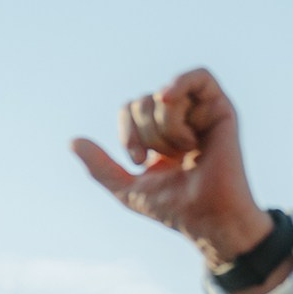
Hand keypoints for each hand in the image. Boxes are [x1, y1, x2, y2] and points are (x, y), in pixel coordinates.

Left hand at [71, 68, 278, 272]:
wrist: (206, 217)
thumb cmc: (173, 207)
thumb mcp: (126, 188)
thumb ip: (99, 167)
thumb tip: (72, 142)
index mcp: (160, 135)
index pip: (130, 109)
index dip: (127, 131)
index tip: (138, 161)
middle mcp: (181, 120)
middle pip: (143, 101)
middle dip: (145, 132)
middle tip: (162, 158)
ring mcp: (201, 113)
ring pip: (165, 93)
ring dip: (165, 126)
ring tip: (183, 150)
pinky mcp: (220, 108)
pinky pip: (198, 76)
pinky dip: (180, 83)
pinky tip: (168, 99)